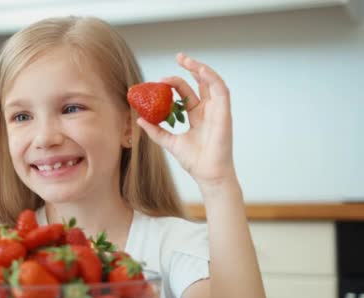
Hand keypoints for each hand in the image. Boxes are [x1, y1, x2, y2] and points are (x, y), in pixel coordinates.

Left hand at [137, 53, 235, 187]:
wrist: (208, 174)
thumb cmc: (194, 161)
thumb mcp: (170, 142)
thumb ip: (156, 131)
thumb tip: (139, 120)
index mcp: (197, 116)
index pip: (186, 93)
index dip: (175, 82)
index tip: (160, 79)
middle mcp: (208, 110)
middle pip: (201, 83)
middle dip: (190, 68)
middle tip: (178, 57)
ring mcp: (218, 110)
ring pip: (212, 82)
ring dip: (200, 69)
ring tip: (187, 60)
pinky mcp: (225, 113)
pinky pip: (221, 90)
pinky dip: (212, 78)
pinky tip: (200, 70)